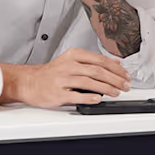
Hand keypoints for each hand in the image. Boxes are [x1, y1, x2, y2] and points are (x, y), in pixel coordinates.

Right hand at [10, 48, 130, 107]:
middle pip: (98, 71)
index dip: (116, 68)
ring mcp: (62, 79)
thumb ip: (92, 62)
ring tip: (116, 92)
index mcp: (74, 55)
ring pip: (90, 82)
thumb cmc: (51, 73)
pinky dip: (90, 97)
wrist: (29, 82)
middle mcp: (68, 65)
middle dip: (115, 79)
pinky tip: (99, 99)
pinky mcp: (58, 93)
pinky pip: (77, 95)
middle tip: (125, 85)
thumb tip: (114, 65)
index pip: (100, 60)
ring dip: (107, 88)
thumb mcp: (71, 61)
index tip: (125, 75)